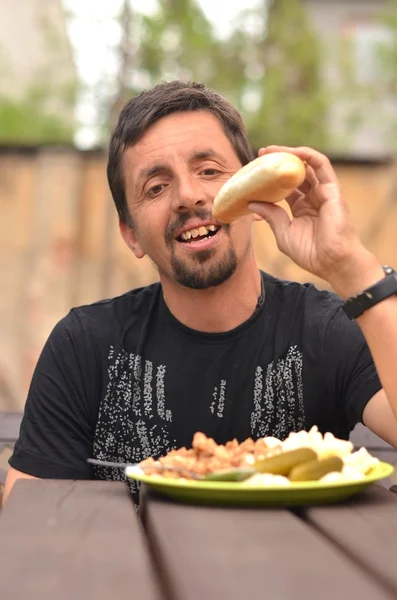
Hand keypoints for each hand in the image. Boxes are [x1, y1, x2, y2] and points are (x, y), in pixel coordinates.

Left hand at [248, 145, 375, 287]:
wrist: (333, 262)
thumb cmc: (311, 253)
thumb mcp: (283, 233)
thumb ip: (270, 216)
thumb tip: (251, 203)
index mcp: (301, 208)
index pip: (284, 187)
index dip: (271, 178)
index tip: (254, 171)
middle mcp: (313, 197)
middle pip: (294, 174)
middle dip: (278, 161)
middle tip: (260, 153)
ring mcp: (323, 192)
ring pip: (307, 165)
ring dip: (289, 154)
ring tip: (271, 150)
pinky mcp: (332, 190)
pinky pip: (321, 165)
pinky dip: (307, 155)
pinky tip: (293, 152)